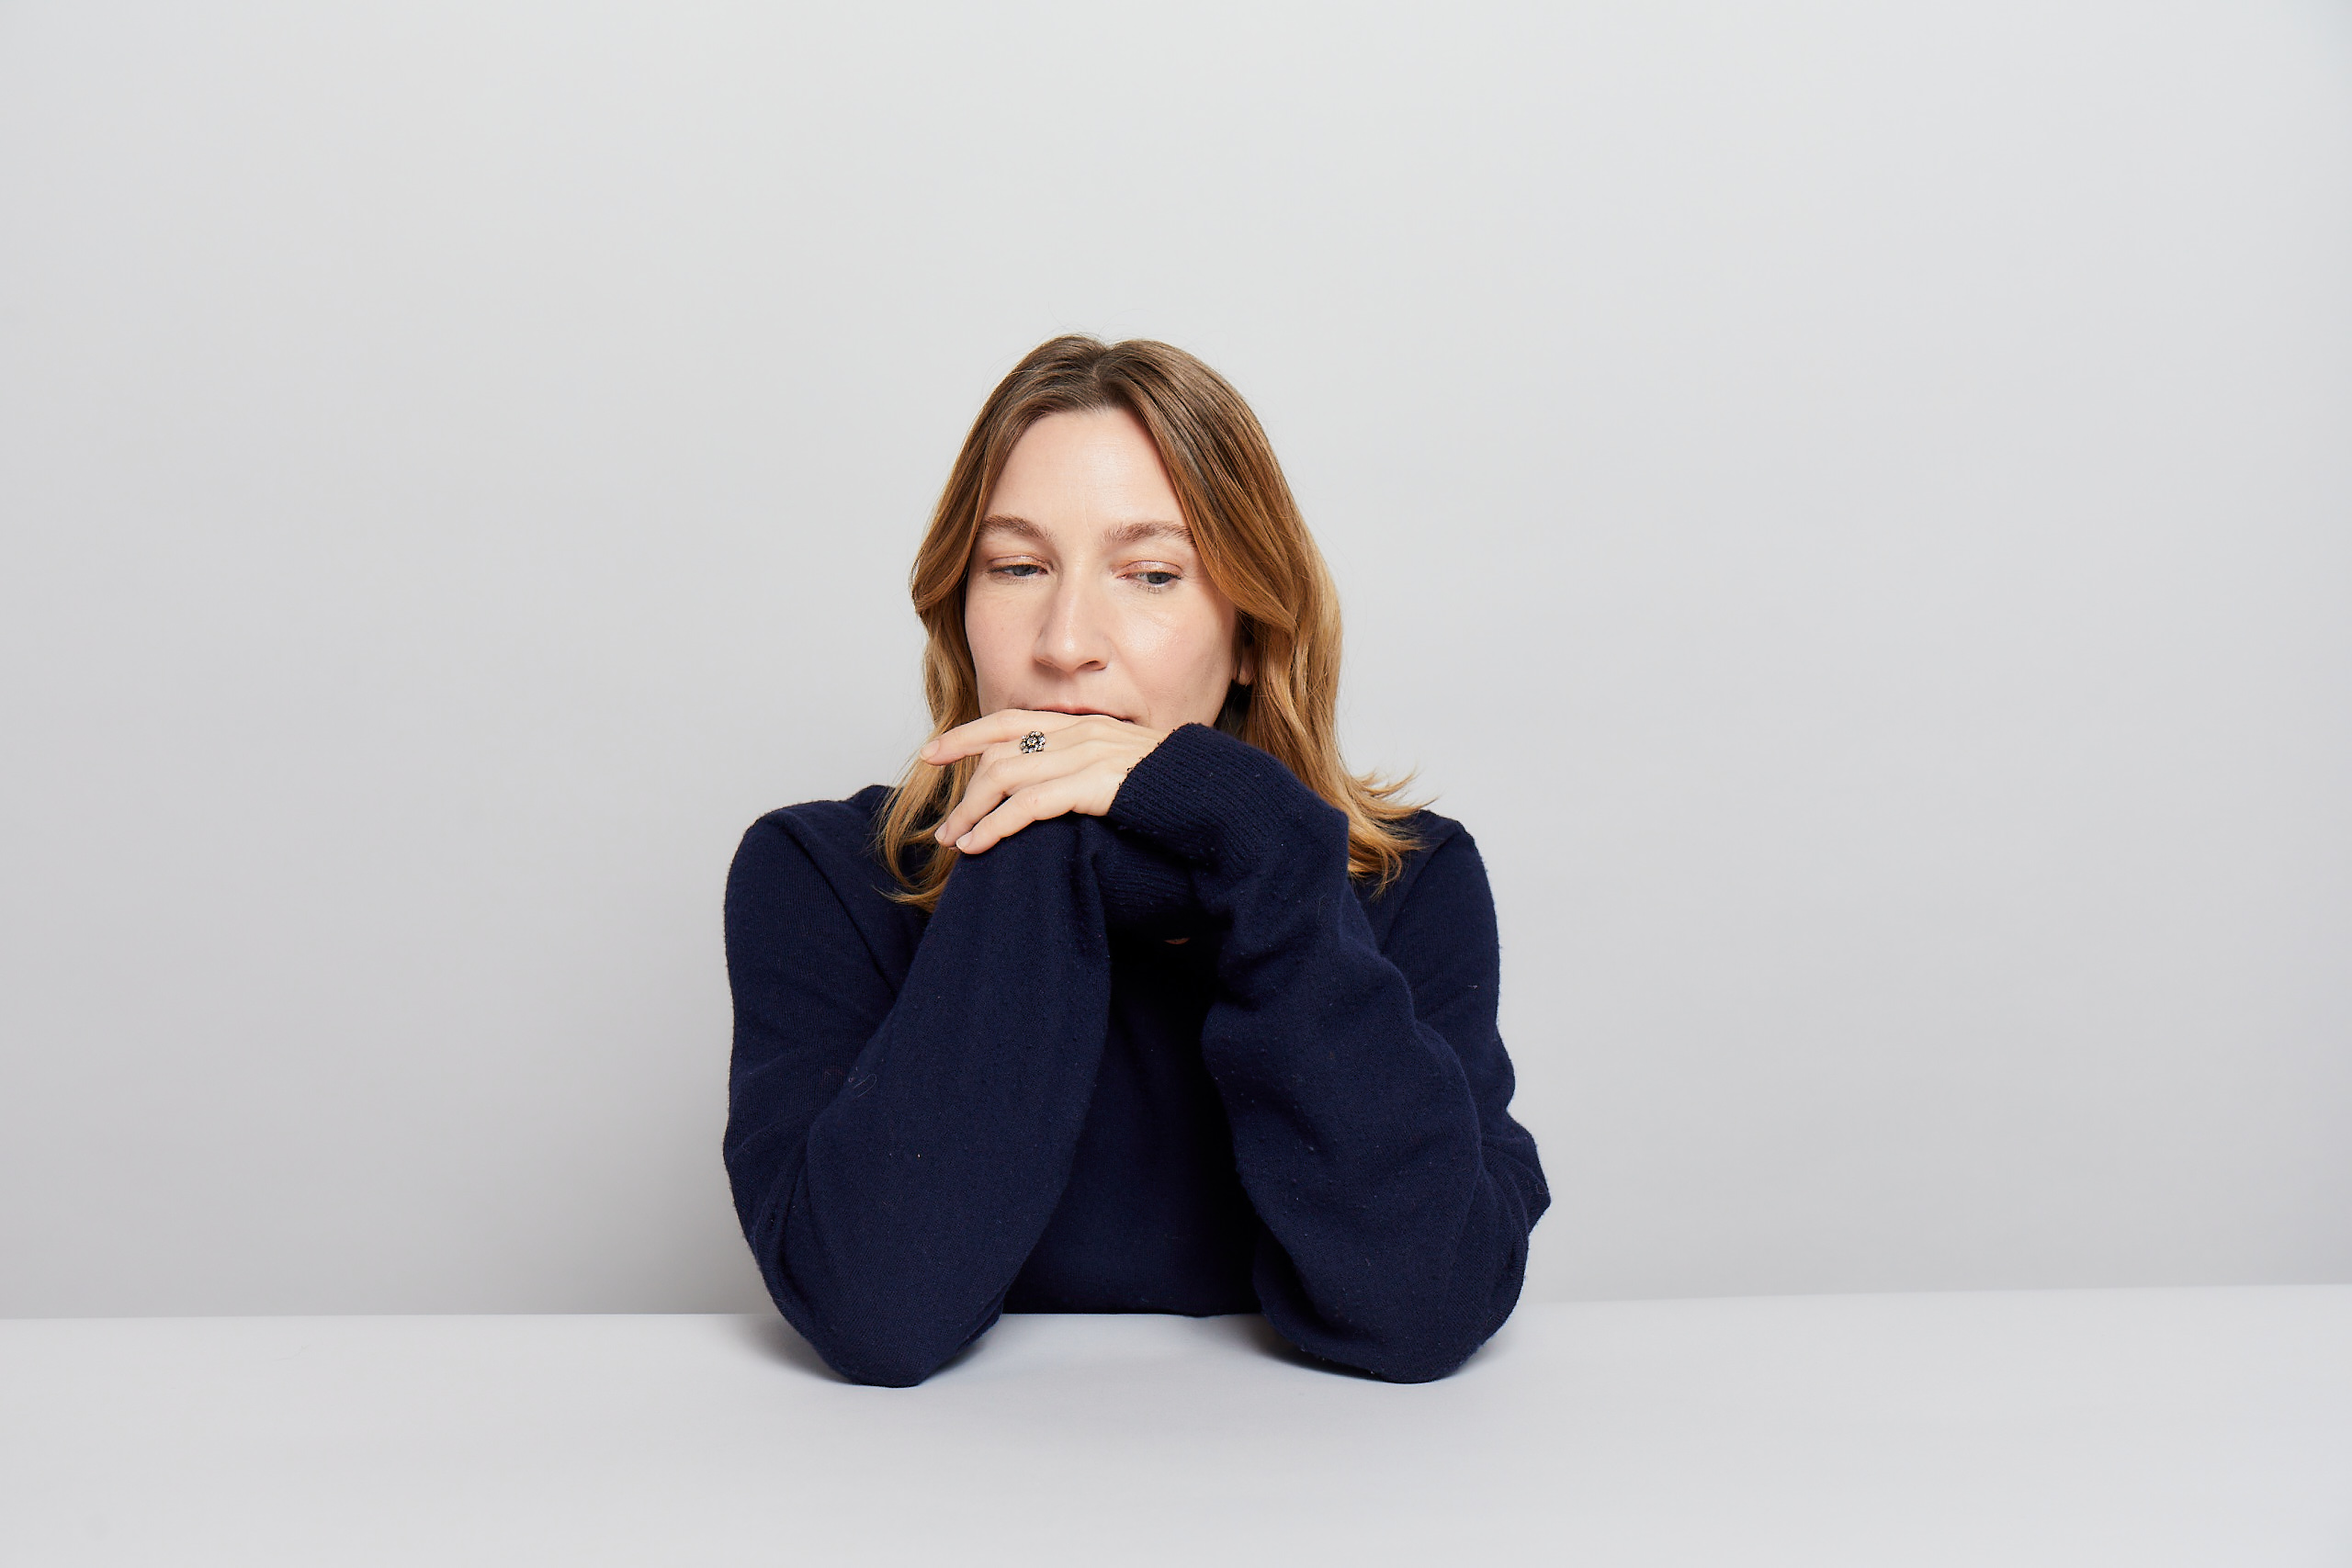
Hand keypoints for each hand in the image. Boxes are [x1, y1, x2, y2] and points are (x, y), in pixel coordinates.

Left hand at [921, 710, 1169, 854]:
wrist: (1221, 796)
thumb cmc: (1181, 793)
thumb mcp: (1130, 772)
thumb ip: (1097, 773)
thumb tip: (1071, 797)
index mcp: (1087, 726)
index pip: (1012, 720)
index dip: (967, 735)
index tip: (933, 753)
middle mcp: (1082, 733)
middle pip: (999, 749)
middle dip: (963, 787)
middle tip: (943, 827)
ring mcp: (1088, 755)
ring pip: (1006, 776)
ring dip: (972, 812)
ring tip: (955, 844)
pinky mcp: (1094, 783)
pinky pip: (1030, 804)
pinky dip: (997, 825)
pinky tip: (981, 845)